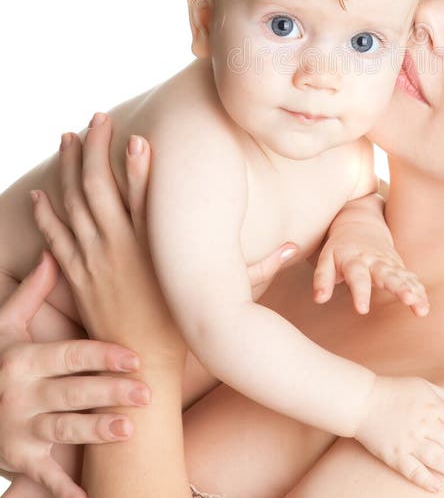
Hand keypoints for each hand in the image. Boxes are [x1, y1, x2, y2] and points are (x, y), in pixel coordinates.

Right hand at [0, 252, 148, 497]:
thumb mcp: (4, 328)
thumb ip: (31, 294)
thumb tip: (52, 253)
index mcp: (24, 359)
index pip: (69, 355)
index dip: (103, 355)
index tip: (135, 355)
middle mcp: (21, 395)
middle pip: (73, 392)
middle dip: (110, 393)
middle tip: (146, 392)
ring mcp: (18, 430)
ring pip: (63, 430)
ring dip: (96, 431)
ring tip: (129, 429)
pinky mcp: (16, 459)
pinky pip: (42, 476)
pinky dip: (63, 488)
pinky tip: (88, 496)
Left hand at [31, 114, 299, 364]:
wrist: (138, 367)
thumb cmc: (182, 329)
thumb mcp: (224, 297)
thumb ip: (259, 268)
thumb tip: (294, 247)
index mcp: (154, 251)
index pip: (144, 200)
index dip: (138, 167)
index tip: (134, 137)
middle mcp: (119, 250)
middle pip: (99, 190)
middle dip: (94, 150)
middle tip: (95, 119)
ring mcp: (93, 262)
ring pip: (73, 205)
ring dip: (67, 168)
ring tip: (66, 137)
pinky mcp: (76, 276)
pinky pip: (56, 237)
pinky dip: (46, 213)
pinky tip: (42, 191)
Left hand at [313, 216, 428, 315]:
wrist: (359, 223)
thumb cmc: (339, 248)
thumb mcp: (326, 259)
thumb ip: (322, 278)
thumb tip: (319, 299)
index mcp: (354, 259)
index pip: (357, 277)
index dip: (360, 292)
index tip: (362, 309)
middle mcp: (374, 260)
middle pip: (387, 274)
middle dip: (398, 287)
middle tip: (408, 300)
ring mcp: (388, 262)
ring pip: (402, 276)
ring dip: (412, 290)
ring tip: (420, 307)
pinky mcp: (398, 266)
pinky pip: (410, 278)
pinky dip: (418, 290)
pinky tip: (424, 306)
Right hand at [354, 376, 443, 492]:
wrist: (363, 401)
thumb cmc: (394, 391)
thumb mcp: (421, 385)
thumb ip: (442, 395)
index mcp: (432, 405)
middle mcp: (424, 424)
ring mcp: (410, 441)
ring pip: (438, 460)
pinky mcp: (396, 455)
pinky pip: (415, 471)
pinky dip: (428, 481)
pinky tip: (438, 486)